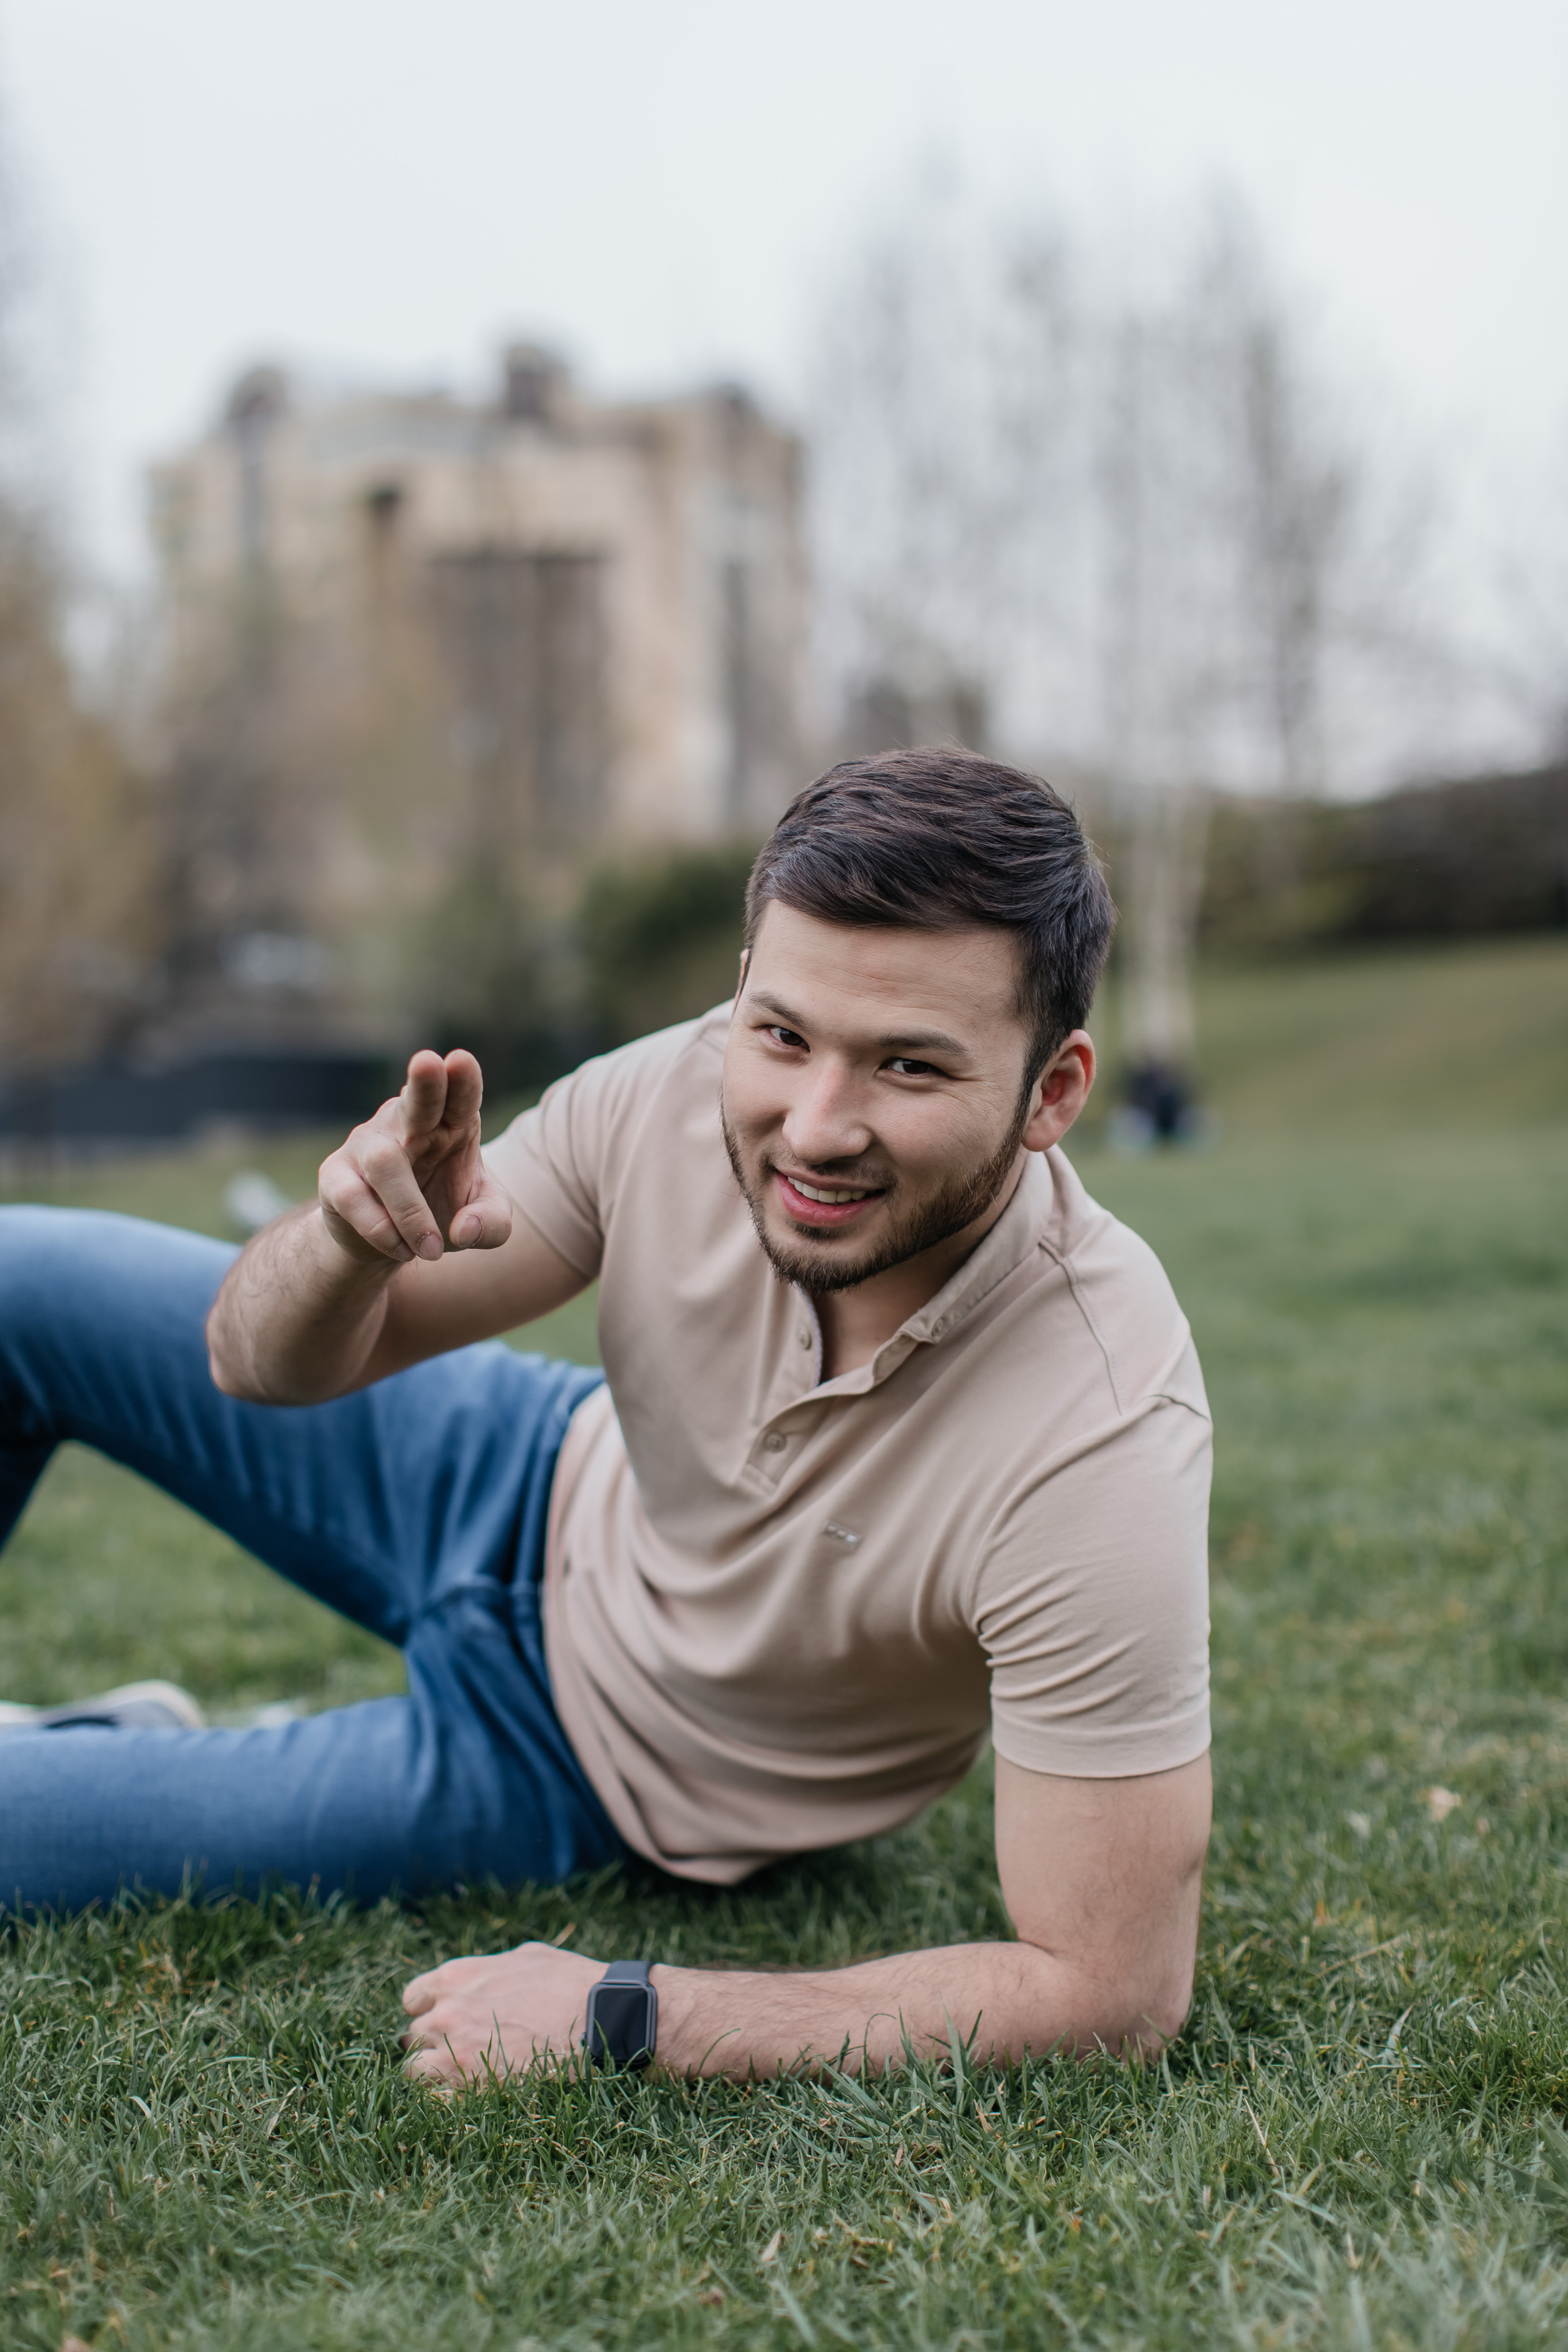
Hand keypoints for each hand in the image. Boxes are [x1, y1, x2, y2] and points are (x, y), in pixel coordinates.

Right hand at [318, 1049, 512, 1265]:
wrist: (389, 1243)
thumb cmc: (441, 1213)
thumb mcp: (482, 1222)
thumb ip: (492, 1224)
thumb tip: (464, 1230)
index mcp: (450, 1123)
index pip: (460, 1096)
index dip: (462, 1079)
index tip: (461, 1060)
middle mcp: (407, 1124)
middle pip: (416, 1099)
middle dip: (424, 1083)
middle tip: (428, 1063)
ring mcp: (367, 1145)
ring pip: (384, 1163)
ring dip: (411, 1212)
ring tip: (433, 1250)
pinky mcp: (335, 1176)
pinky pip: (353, 1198)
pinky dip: (382, 1230)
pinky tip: (400, 1249)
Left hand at [401, 1942, 604, 2088]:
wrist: (599, 2017)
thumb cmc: (568, 1982)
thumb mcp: (524, 1958)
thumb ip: (488, 1970)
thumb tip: (482, 1981)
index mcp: (455, 1978)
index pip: (413, 1999)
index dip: (427, 2010)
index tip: (443, 2019)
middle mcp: (446, 2014)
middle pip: (413, 2036)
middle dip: (431, 2043)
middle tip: (459, 2050)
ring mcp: (454, 2054)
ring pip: (415, 2072)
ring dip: (433, 2074)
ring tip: (462, 2077)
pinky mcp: (471, 2089)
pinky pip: (435, 2102)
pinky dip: (446, 2101)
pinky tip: (469, 2096)